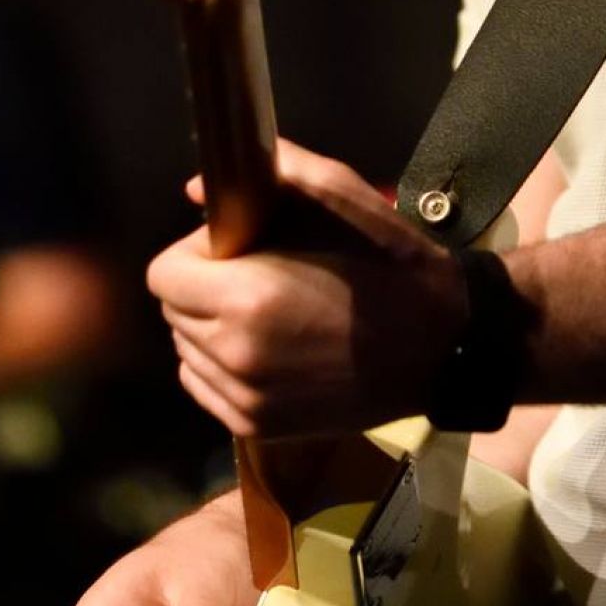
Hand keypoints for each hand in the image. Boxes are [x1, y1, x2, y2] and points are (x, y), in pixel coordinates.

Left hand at [147, 141, 468, 441]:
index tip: (232, 250)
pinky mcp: (257, 427)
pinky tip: (266, 351)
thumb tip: (195, 189)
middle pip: (171, 313)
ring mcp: (245, 397)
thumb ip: (272, 178)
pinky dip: (221, 368)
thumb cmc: (392, 264)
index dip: (193, 254)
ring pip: (186, 353)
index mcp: (248, 295)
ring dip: (209, 330)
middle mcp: (236, 353)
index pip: (163, 275)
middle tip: (253, 278)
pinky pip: (205, 389)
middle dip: (201, 289)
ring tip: (263, 317)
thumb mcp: (343, 197)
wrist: (443, 346)